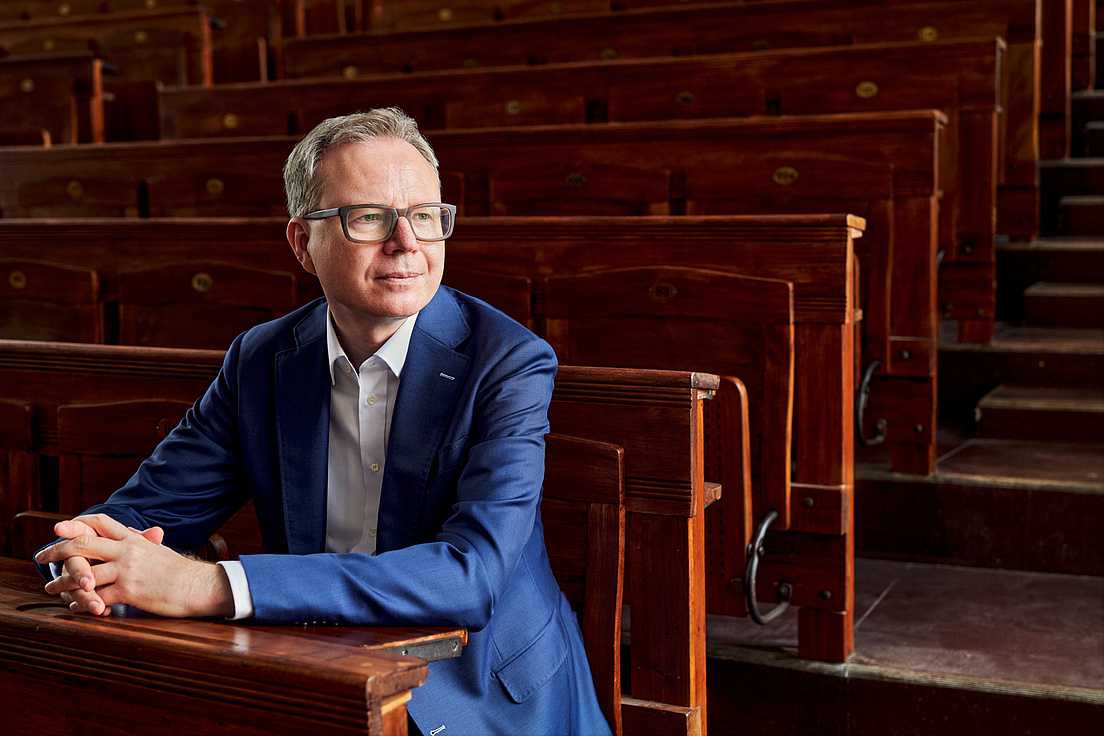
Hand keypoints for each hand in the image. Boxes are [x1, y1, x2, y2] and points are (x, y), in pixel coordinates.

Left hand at [36, 514, 233, 618]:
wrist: (198, 586)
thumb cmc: (180, 571)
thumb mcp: (159, 550)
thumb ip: (141, 540)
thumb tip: (132, 531)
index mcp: (134, 539)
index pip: (100, 522)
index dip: (77, 522)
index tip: (59, 528)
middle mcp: (127, 551)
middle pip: (83, 543)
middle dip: (57, 550)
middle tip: (42, 556)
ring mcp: (127, 570)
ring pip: (84, 574)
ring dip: (63, 582)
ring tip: (52, 588)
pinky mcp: (129, 591)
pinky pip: (96, 597)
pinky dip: (82, 603)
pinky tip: (76, 606)